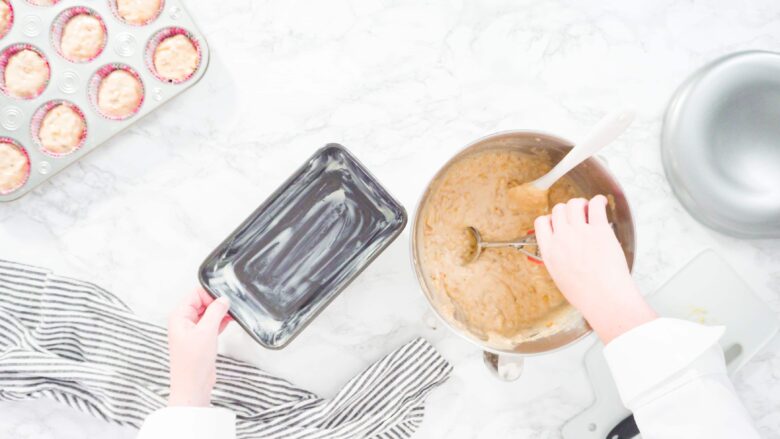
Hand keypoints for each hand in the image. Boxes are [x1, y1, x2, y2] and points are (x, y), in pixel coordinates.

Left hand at [167, 288, 231, 406]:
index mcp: (179, 316)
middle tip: (230, 306)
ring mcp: (191, 331)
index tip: (223, 299)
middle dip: (216, 303)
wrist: (193, 386)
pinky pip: (210, 324)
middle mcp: (183, 322)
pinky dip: (220, 322)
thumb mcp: (206, 331)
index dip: (210, 295)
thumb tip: (223, 300)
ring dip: (219, 313)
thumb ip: (215, 311)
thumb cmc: (193, 363)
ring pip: (207, 314)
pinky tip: (229, 321)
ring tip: (232, 313)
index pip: (195, 295)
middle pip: (201, 303)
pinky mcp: (200, 340)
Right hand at [534, 195, 655, 343]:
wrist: (605, 299)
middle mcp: (562, 239)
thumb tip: (561, 250)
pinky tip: (601, 205)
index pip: (541, 222)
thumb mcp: (560, 277)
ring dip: (581, 204)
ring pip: (574, 204)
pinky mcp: (599, 230)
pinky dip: (598, 201)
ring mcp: (580, 233)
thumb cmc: (586, 294)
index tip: (559, 222)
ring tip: (589, 210)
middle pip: (558, 210)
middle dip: (568, 211)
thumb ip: (558, 259)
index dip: (551, 219)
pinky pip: (596, 205)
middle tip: (578, 216)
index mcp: (549, 251)